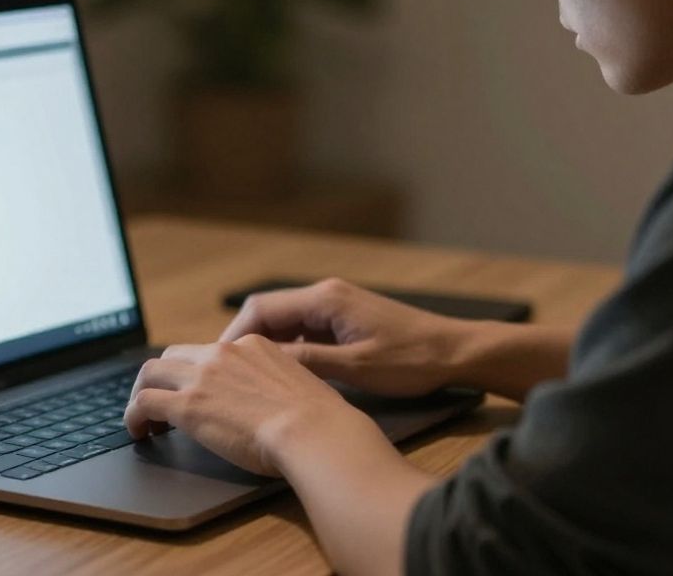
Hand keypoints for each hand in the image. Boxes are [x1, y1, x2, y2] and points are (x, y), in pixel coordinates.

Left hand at [125, 334, 385, 475]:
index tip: (194, 390)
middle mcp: (224, 353)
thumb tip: (275, 403)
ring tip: (142, 417)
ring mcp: (203, 376)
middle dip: (163, 377)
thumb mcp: (300, 386)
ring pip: (150, 372)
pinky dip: (133, 416)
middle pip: (174, 355)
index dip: (196, 372)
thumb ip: (279, 385)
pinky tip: (138, 433)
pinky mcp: (187, 405)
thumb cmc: (318, 419)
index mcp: (253, 345)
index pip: (211, 351)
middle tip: (161, 401)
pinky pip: (143, 403)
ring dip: (141, 393)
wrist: (313, 430)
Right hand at [219, 278, 467, 397]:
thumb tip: (261, 362)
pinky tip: (283, 373)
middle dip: (244, 340)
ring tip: (248, 377)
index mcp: (326, 300)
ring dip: (265, 345)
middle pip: (269, 311)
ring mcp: (337, 305)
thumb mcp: (356, 368)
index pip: (262, 309)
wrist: (455, 351)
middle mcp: (328, 294)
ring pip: (285, 321)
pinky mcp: (346, 318)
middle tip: (226, 372)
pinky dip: (288, 347)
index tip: (217, 363)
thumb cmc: (411, 360)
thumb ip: (307, 362)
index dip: (234, 336)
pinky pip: (304, 328)